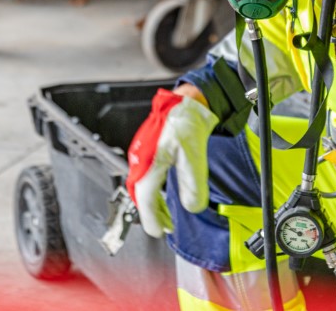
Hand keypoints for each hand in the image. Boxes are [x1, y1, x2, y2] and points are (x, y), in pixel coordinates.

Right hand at [126, 88, 218, 236]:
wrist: (185, 103)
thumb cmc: (187, 125)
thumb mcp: (195, 158)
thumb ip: (194, 185)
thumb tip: (193, 207)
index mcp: (150, 163)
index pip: (146, 198)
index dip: (151, 218)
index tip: (158, 232)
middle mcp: (140, 160)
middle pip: (141, 195)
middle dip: (152, 214)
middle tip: (165, 227)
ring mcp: (141, 155)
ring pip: (143, 187)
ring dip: (154, 203)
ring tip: (167, 215)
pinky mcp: (145, 151)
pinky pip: (146, 177)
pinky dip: (154, 191)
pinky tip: (165, 194)